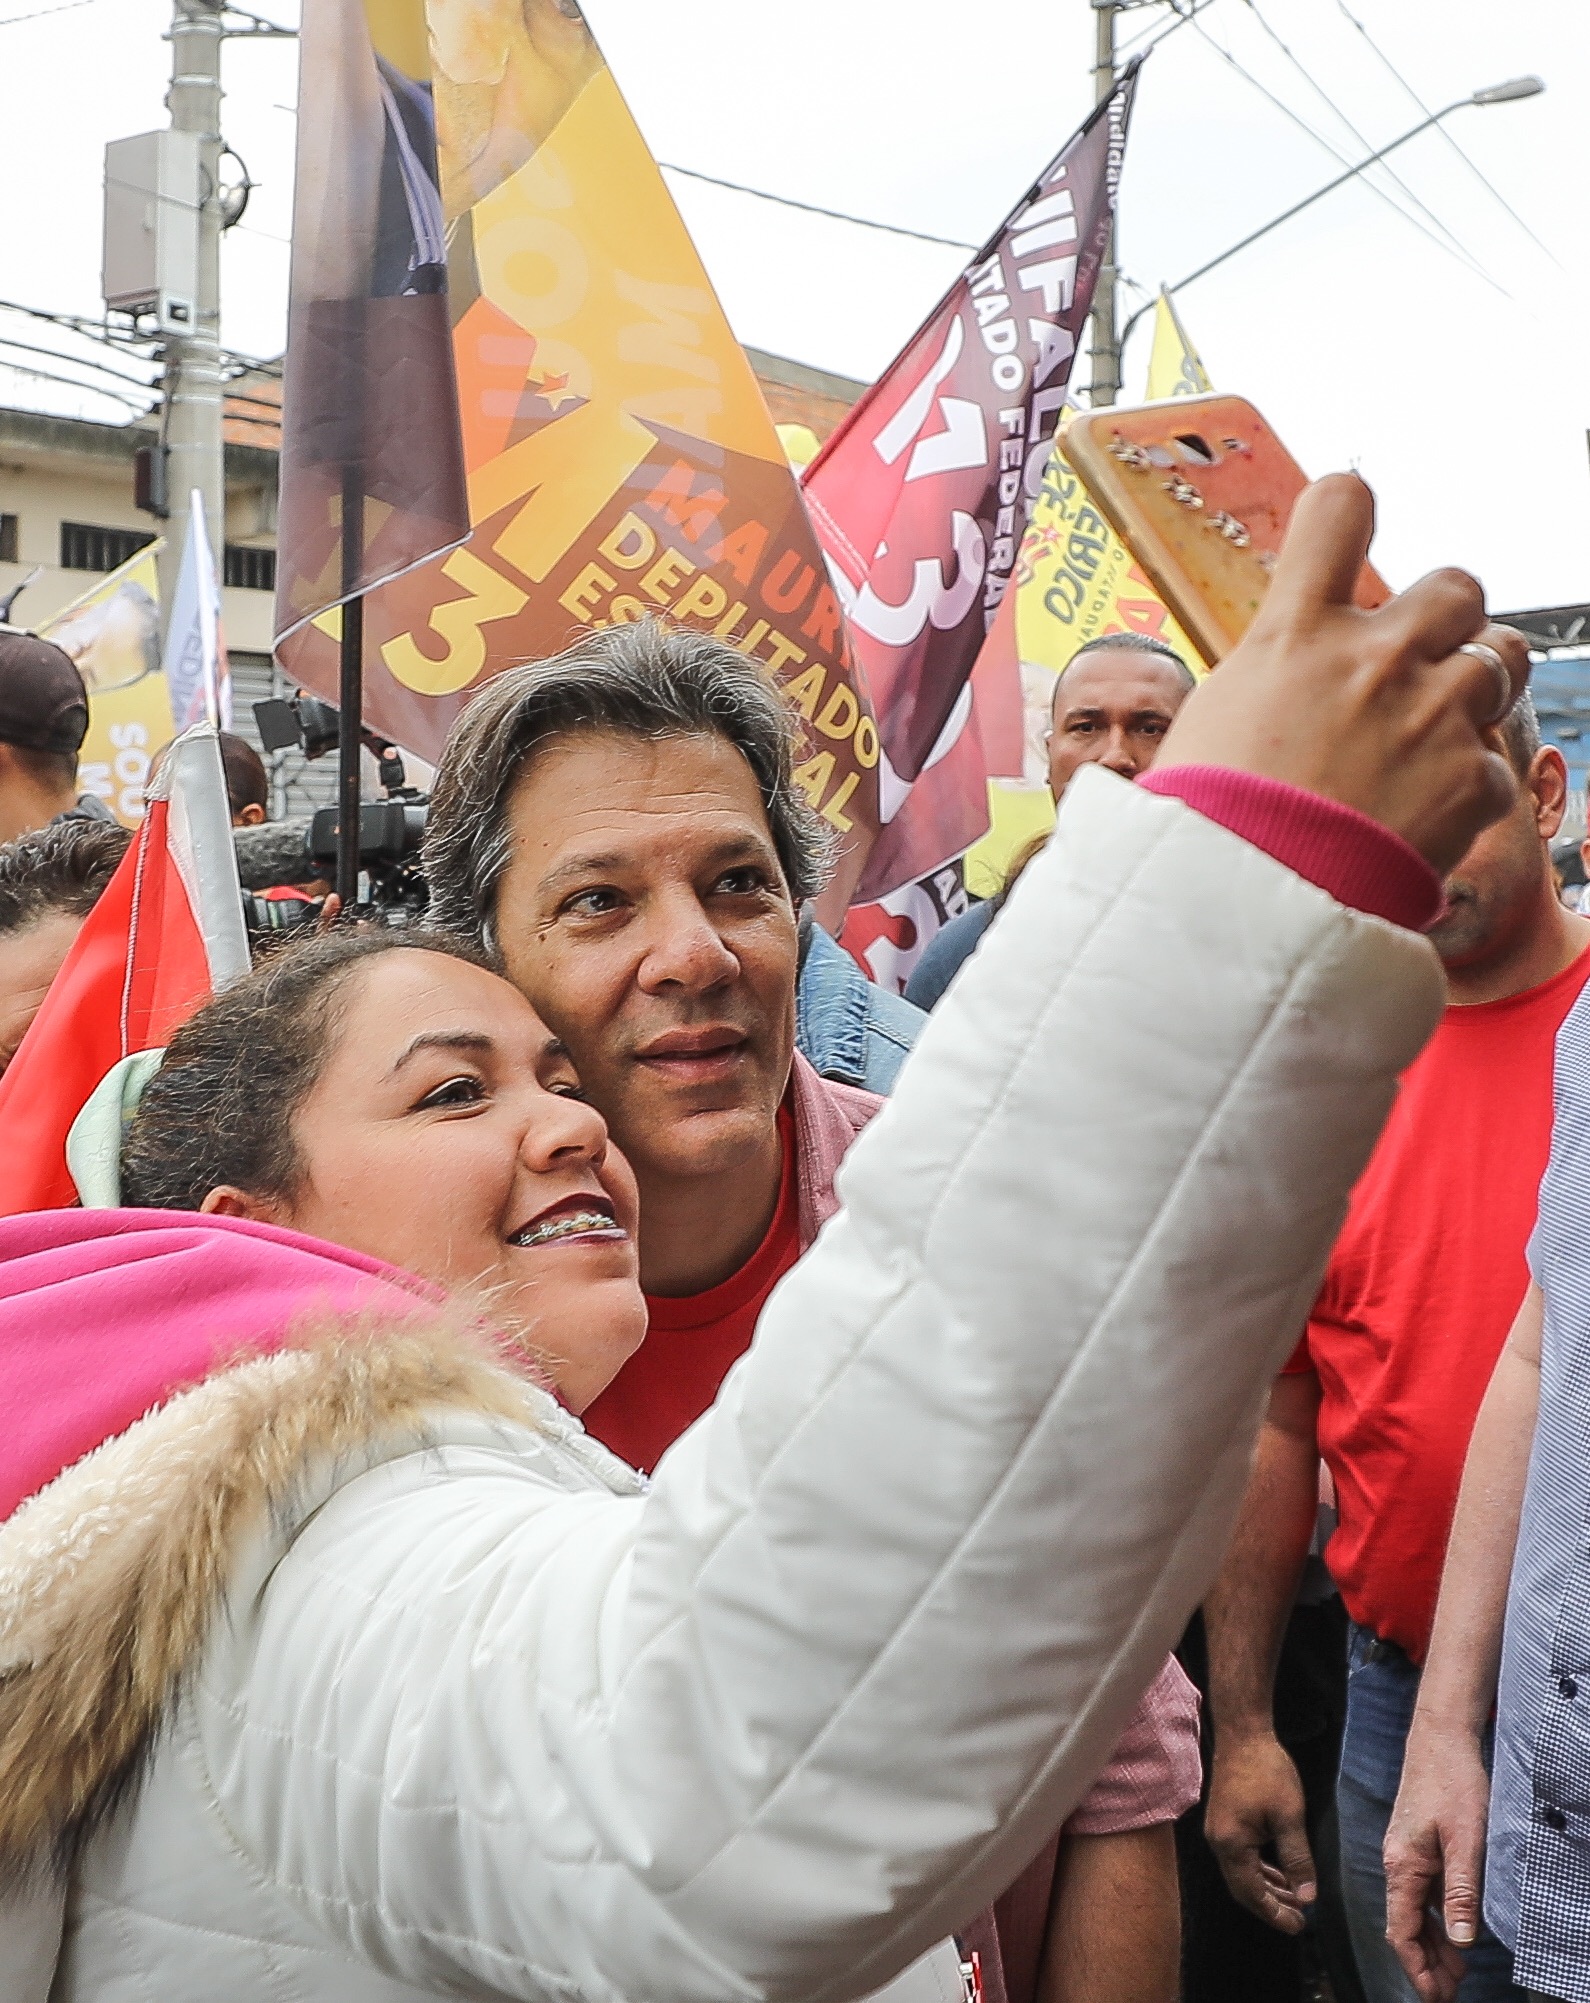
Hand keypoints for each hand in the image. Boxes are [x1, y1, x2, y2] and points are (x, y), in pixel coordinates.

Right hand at [1155, 473, 1529, 875]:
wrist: (1244, 912)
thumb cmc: (1205, 826)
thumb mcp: (1213, 722)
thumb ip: (1271, 677)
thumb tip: (1281, 675)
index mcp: (1295, 634)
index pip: (1341, 508)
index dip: (1348, 512)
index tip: (1346, 536)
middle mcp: (1374, 659)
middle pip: (1455, 584)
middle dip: (1446, 619)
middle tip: (1416, 663)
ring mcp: (1431, 716)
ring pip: (1503, 657)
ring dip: (1476, 687)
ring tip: (1433, 735)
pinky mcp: (1470, 780)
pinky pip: (1490, 765)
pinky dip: (1461, 792)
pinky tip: (1417, 824)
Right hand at [1204, 1730, 1316, 1932]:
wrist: (1242, 1734)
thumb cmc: (1266, 1771)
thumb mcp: (1289, 1816)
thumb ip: (1297, 1859)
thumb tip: (1307, 1897)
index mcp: (1231, 1844)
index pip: (1252, 1893)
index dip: (1275, 1913)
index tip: (1299, 1927)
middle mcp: (1219, 1842)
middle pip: (1243, 1888)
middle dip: (1271, 1906)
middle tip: (1299, 1920)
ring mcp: (1219, 1832)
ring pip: (1243, 1874)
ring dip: (1268, 1888)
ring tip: (1296, 1900)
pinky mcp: (1225, 1822)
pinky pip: (1242, 1858)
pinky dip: (1262, 1870)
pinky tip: (1280, 1874)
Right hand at [1384, 1721, 1491, 2002]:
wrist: (1440, 1738)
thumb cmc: (1453, 1782)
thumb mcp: (1466, 1839)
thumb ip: (1461, 1891)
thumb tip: (1461, 1942)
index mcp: (1403, 1866)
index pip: (1402, 1931)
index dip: (1417, 1968)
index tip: (1435, 1997)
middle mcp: (1397, 1864)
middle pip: (1405, 1927)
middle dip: (1426, 1966)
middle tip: (1451, 1995)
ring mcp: (1406, 1855)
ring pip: (1414, 1912)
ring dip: (1433, 1946)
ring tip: (1456, 1975)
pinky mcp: (1417, 1847)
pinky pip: (1421, 1895)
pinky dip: (1436, 1921)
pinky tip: (1454, 1932)